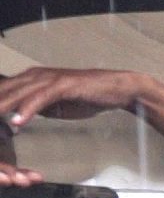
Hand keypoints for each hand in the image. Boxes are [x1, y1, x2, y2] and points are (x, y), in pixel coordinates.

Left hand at [0, 68, 155, 127]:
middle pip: (5, 91)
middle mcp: (36, 75)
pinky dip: (27, 110)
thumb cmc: (88, 96)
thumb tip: (19, 116)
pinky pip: (39, 99)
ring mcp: (48, 79)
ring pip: (17, 94)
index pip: (4, 91)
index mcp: (32, 79)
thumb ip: (36, 107)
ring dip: (2, 108)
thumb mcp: (56, 104)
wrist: (118, 89)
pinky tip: (17, 122)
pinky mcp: (62, 86)